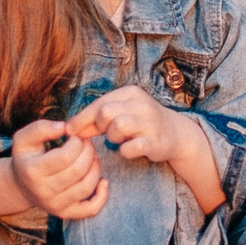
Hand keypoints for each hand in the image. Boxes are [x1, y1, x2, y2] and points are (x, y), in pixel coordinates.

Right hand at [9, 118, 109, 220]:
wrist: (21, 186)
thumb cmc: (27, 158)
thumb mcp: (24, 138)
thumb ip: (41, 128)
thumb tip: (64, 127)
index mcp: (32, 171)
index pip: (65, 156)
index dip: (77, 142)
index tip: (76, 136)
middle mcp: (43, 191)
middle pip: (78, 170)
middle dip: (88, 152)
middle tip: (86, 143)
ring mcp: (55, 205)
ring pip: (86, 186)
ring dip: (95, 167)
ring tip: (91, 156)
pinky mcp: (66, 213)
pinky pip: (90, 209)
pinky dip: (102, 196)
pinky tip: (103, 181)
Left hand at [71, 84, 190, 161]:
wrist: (176, 134)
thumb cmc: (141, 123)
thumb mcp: (121, 113)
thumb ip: (97, 119)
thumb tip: (69, 128)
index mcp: (130, 93)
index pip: (99, 103)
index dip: (82, 118)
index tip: (70, 130)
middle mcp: (141, 104)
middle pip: (106, 112)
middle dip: (99, 126)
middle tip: (104, 135)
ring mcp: (150, 122)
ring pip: (118, 126)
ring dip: (112, 138)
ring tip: (118, 141)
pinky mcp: (156, 141)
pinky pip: (131, 147)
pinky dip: (125, 151)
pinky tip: (129, 150)